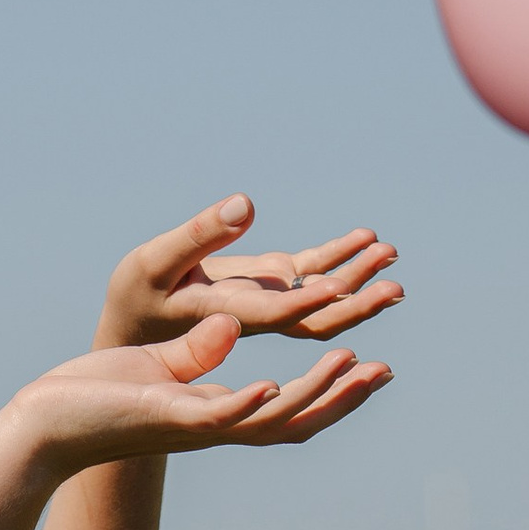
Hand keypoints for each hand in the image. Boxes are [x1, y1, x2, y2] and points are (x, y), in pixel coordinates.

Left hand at [10, 315, 390, 475]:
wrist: (45, 425)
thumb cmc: (96, 396)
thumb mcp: (159, 367)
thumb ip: (200, 352)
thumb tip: (233, 328)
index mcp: (217, 411)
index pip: (290, 406)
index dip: (333, 391)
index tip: (371, 364)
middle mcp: (215, 424)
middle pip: (297, 420)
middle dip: (343, 398)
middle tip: (385, 371)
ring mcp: (192, 425)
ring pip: (269, 419)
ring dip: (313, 393)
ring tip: (351, 364)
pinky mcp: (164, 418)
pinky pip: (215, 415)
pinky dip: (246, 402)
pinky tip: (272, 383)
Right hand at [96, 195, 401, 350]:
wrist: (134, 323)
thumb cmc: (137, 294)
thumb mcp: (154, 261)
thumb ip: (199, 234)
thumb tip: (246, 205)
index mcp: (227, 314)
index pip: (275, 314)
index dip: (307, 303)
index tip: (339, 287)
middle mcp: (257, 313)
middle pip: (315, 318)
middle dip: (355, 302)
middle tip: (394, 285)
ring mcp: (268, 299)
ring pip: (322, 295)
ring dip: (357, 276)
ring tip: (389, 250)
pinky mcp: (269, 284)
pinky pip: (311, 272)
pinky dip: (339, 256)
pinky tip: (366, 238)